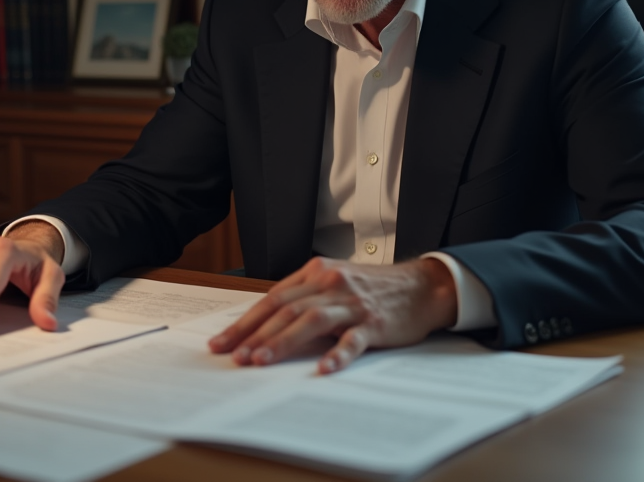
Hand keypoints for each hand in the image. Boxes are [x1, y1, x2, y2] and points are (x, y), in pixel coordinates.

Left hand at [208, 257, 457, 373]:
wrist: (421, 286)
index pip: (272, 299)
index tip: (222, 343)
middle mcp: (330, 284)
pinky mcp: (375, 322)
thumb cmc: (373, 289)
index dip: (245, 322)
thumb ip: (304, 298)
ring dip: (283, 342)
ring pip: (311, 320)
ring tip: (261, 361)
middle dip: (254, 334)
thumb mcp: (334, 283)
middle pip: (285, 309)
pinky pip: (353, 339)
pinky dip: (337, 354)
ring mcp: (352, 303)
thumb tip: (264, 327)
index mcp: (316, 273)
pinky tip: (323, 369)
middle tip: (233, 356)